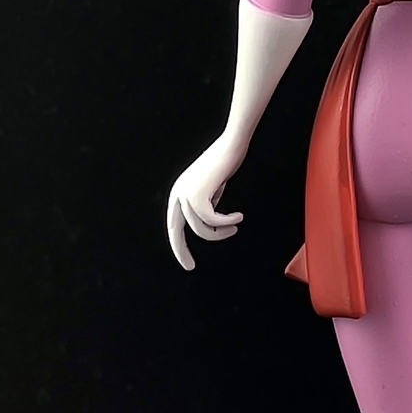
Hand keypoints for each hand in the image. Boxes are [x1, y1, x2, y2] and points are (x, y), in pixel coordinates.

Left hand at [166, 134, 247, 269]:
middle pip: (175, 232)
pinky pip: (213, 220)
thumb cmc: (224, 164)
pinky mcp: (198, 195)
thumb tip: (209, 221)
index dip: (178, 244)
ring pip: (201, 229)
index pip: (173, 225)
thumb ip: (205, 203)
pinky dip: (226, 222)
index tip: (186, 260)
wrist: (230, 146)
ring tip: (234, 227)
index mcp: (178, 194)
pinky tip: (238, 217)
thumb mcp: (211, 188)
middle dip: (181, 251)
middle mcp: (178, 195)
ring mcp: (186, 195)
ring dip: (220, 232)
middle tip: (189, 266)